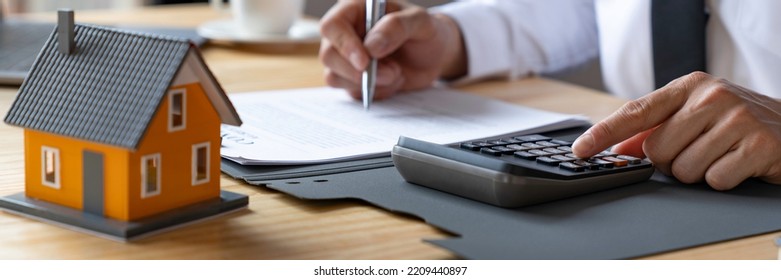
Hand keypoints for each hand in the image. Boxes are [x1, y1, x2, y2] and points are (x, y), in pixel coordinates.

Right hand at [318, 0, 465, 99]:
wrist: (435, 56)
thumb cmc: (426, 32)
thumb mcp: (420, 22)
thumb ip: (396, 27)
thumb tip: (371, 46)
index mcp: (355, 10)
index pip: (332, 26)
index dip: (344, 45)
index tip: (364, 61)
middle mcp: (346, 34)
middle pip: (328, 55)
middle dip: (359, 71)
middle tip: (392, 71)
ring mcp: (346, 58)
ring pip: (335, 77)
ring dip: (368, 82)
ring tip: (396, 73)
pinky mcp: (353, 79)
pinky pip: (352, 92)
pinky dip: (375, 92)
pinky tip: (392, 81)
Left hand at [572, 72, 780, 189]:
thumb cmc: (740, 123)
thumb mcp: (697, 116)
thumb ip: (657, 129)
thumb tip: (619, 149)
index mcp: (690, 86)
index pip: (635, 112)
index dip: (603, 132)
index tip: (580, 150)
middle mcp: (711, 96)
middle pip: (656, 150)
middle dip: (672, 161)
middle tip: (701, 150)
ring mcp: (736, 118)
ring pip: (683, 169)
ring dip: (699, 172)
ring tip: (722, 155)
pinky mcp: (757, 144)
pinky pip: (714, 180)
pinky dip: (723, 180)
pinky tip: (739, 164)